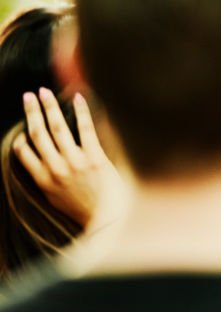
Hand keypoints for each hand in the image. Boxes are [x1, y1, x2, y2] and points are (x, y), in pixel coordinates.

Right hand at [13, 89, 122, 229]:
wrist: (109, 218)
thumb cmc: (83, 210)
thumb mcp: (55, 200)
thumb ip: (46, 181)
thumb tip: (39, 165)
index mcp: (43, 181)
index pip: (23, 153)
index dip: (20, 138)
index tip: (21, 127)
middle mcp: (56, 169)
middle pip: (38, 134)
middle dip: (31, 113)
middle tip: (28, 96)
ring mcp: (75, 162)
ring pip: (57, 128)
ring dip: (49, 107)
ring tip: (43, 92)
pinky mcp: (96, 157)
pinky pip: (86, 129)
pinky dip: (81, 112)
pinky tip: (77, 98)